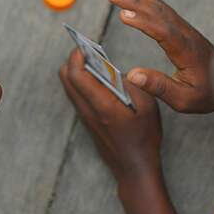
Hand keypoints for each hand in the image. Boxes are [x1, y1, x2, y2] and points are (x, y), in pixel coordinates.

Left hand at [60, 48, 161, 181]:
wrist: (135, 168)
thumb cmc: (144, 137)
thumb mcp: (147, 106)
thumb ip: (132, 84)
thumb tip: (115, 70)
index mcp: (102, 105)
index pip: (76, 74)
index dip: (77, 55)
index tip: (86, 45)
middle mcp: (87, 110)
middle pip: (66, 77)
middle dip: (74, 59)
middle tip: (89, 51)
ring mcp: (84, 117)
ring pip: (69, 86)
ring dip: (77, 71)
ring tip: (94, 61)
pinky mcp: (86, 121)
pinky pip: (76, 95)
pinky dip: (82, 82)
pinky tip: (98, 79)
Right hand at [108, 0, 213, 112]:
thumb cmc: (206, 93)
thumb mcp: (184, 99)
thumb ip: (159, 87)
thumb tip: (132, 75)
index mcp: (186, 51)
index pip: (164, 32)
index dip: (143, 22)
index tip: (123, 14)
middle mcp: (185, 34)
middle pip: (158, 12)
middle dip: (133, 0)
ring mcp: (183, 28)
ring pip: (158, 6)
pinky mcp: (180, 26)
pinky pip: (159, 8)